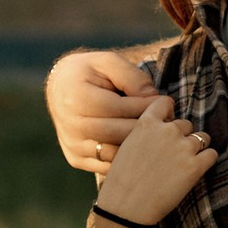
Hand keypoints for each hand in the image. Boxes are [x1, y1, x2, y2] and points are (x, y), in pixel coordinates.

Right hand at [48, 44, 159, 175]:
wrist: (60, 88)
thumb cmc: (89, 72)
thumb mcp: (108, 62)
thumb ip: (132, 77)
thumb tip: (153, 99)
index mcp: (76, 97)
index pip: (118, 108)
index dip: (145, 107)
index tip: (166, 104)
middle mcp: (70, 124)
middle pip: (117, 133)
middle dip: (147, 128)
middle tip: (168, 123)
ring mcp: (71, 144)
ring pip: (114, 153)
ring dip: (140, 147)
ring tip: (158, 136)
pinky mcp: (74, 158)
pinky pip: (107, 166)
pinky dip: (127, 159)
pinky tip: (142, 147)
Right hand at [91, 91, 217, 225]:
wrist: (127, 207)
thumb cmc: (121, 182)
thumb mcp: (126, 147)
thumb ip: (143, 135)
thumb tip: (159, 135)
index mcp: (146, 124)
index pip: (165, 102)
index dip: (169, 113)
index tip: (168, 123)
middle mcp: (167, 131)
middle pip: (185, 123)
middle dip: (182, 136)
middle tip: (174, 153)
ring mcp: (183, 148)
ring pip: (202, 137)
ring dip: (197, 147)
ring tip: (186, 162)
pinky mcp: (195, 166)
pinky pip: (211, 154)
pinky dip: (207, 160)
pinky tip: (196, 169)